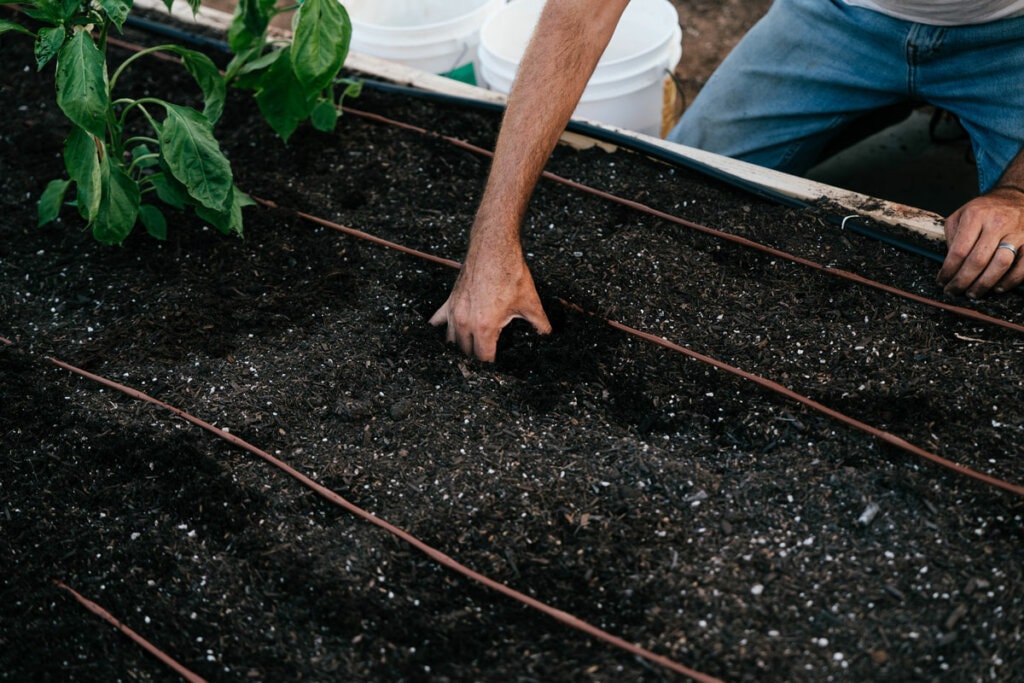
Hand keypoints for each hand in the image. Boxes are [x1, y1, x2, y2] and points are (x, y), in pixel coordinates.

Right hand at [429, 250, 551, 361]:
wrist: (493, 248)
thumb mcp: (531, 302)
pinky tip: (446, 337)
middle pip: (466, 354)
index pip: (484, 359)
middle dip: (476, 360)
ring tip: (470, 355)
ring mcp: (455, 312)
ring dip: (460, 349)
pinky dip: (441, 331)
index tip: (498, 370)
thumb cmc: (510, 273)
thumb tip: (548, 336)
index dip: (492, 367)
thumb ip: (540, 324)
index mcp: (485, 327)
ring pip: (451, 342)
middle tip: (487, 363)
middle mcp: (466, 322)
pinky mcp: (449, 302)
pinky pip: (438, 322)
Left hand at [937, 186, 1023, 296]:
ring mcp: (1018, 232)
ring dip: (984, 284)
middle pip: (978, 260)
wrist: (1015, 198)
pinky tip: (997, 288)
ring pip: (1000, 264)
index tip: (941, 281)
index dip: (948, 270)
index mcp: (975, 215)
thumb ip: (952, 236)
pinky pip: (1023, 266)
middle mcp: (997, 223)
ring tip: (972, 293)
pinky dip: (1010, 280)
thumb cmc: (983, 210)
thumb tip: (949, 264)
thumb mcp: (960, 215)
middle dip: (963, 281)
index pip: (959, 250)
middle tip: (953, 292)